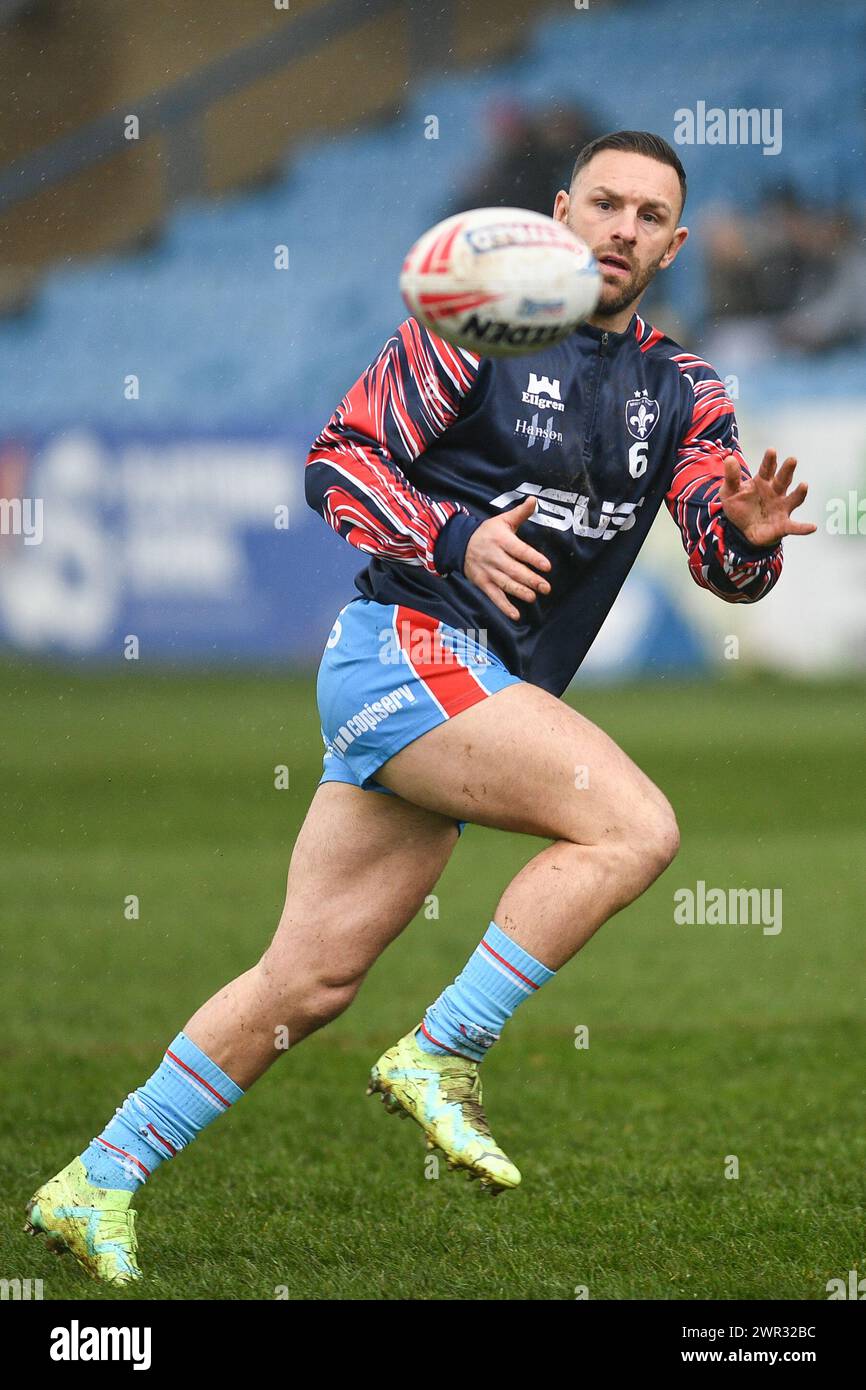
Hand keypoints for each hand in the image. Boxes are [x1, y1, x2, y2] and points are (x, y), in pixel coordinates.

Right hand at [464, 495, 551, 620]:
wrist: (459, 543)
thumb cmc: (487, 532)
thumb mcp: (502, 520)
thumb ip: (520, 513)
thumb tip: (535, 499)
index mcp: (501, 540)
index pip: (519, 550)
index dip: (533, 559)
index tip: (547, 566)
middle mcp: (494, 557)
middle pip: (514, 570)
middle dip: (531, 580)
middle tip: (546, 587)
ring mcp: (487, 572)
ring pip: (505, 584)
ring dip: (520, 592)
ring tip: (533, 597)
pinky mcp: (482, 583)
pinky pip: (494, 597)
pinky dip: (504, 607)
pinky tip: (516, 615)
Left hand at [720, 449, 816, 547]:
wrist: (742, 530)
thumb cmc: (739, 507)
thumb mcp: (729, 492)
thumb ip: (731, 477)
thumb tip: (729, 458)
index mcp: (763, 482)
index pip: (767, 469)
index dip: (769, 460)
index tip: (771, 450)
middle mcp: (776, 492)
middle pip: (783, 479)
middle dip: (787, 470)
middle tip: (792, 460)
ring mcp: (781, 507)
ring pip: (793, 499)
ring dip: (799, 492)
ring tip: (804, 485)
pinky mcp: (783, 524)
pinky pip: (795, 526)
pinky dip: (803, 527)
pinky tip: (812, 527)